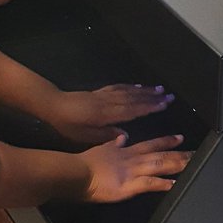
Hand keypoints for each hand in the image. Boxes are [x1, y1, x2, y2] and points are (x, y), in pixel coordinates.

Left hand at [46, 85, 174, 144]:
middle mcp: (109, 102)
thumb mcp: (85, 136)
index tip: (164, 105)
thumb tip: (125, 134)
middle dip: (153, 97)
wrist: (53, 105)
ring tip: (159, 89)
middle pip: (134, 98)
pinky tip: (137, 86)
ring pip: (128, 91)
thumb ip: (106, 135)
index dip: (149, 107)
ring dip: (144, 90)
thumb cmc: (68, 124)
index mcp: (107, 114)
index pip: (133, 110)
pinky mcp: (98, 92)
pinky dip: (130, 86)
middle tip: (169, 95)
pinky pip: (118, 87)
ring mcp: (104, 95)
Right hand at [82, 134, 189, 202]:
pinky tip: (175, 184)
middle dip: (180, 153)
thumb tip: (121, 137)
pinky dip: (163, 184)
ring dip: (177, 165)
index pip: (150, 144)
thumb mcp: (101, 147)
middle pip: (160, 155)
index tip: (180, 138)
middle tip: (196, 152)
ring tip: (193, 163)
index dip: (166, 141)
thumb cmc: (86, 163)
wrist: (77, 172)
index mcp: (126, 151)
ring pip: (160, 165)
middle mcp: (133, 159)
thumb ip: (113, 143)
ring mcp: (133, 172)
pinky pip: (150, 184)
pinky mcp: (130, 186)